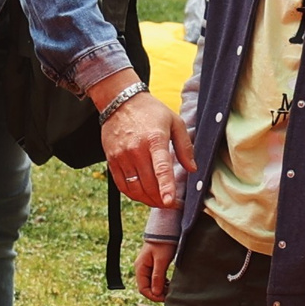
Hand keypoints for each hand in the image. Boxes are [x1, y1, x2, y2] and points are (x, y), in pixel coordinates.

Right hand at [94, 69, 194, 208]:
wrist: (120, 101)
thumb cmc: (151, 111)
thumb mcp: (174, 122)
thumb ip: (185, 146)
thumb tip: (193, 169)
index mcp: (155, 139)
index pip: (161, 168)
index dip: (166, 187)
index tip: (170, 202)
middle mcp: (136, 150)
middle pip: (149, 184)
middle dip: (162, 200)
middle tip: (173, 204)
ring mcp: (122, 156)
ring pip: (135, 189)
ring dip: (149, 200)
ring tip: (160, 202)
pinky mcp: (112, 160)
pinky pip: (122, 186)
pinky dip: (134, 195)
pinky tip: (144, 196)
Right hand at [134, 240, 172, 302]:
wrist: (166, 230)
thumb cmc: (163, 244)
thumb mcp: (161, 260)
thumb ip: (158, 277)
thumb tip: (156, 293)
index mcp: (140, 268)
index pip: (143, 289)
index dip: (153, 296)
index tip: (165, 298)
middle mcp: (141, 269)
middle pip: (147, 288)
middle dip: (158, 293)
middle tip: (170, 295)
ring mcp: (147, 267)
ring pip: (152, 284)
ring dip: (161, 289)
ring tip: (171, 290)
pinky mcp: (153, 266)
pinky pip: (156, 279)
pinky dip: (163, 284)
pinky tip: (170, 284)